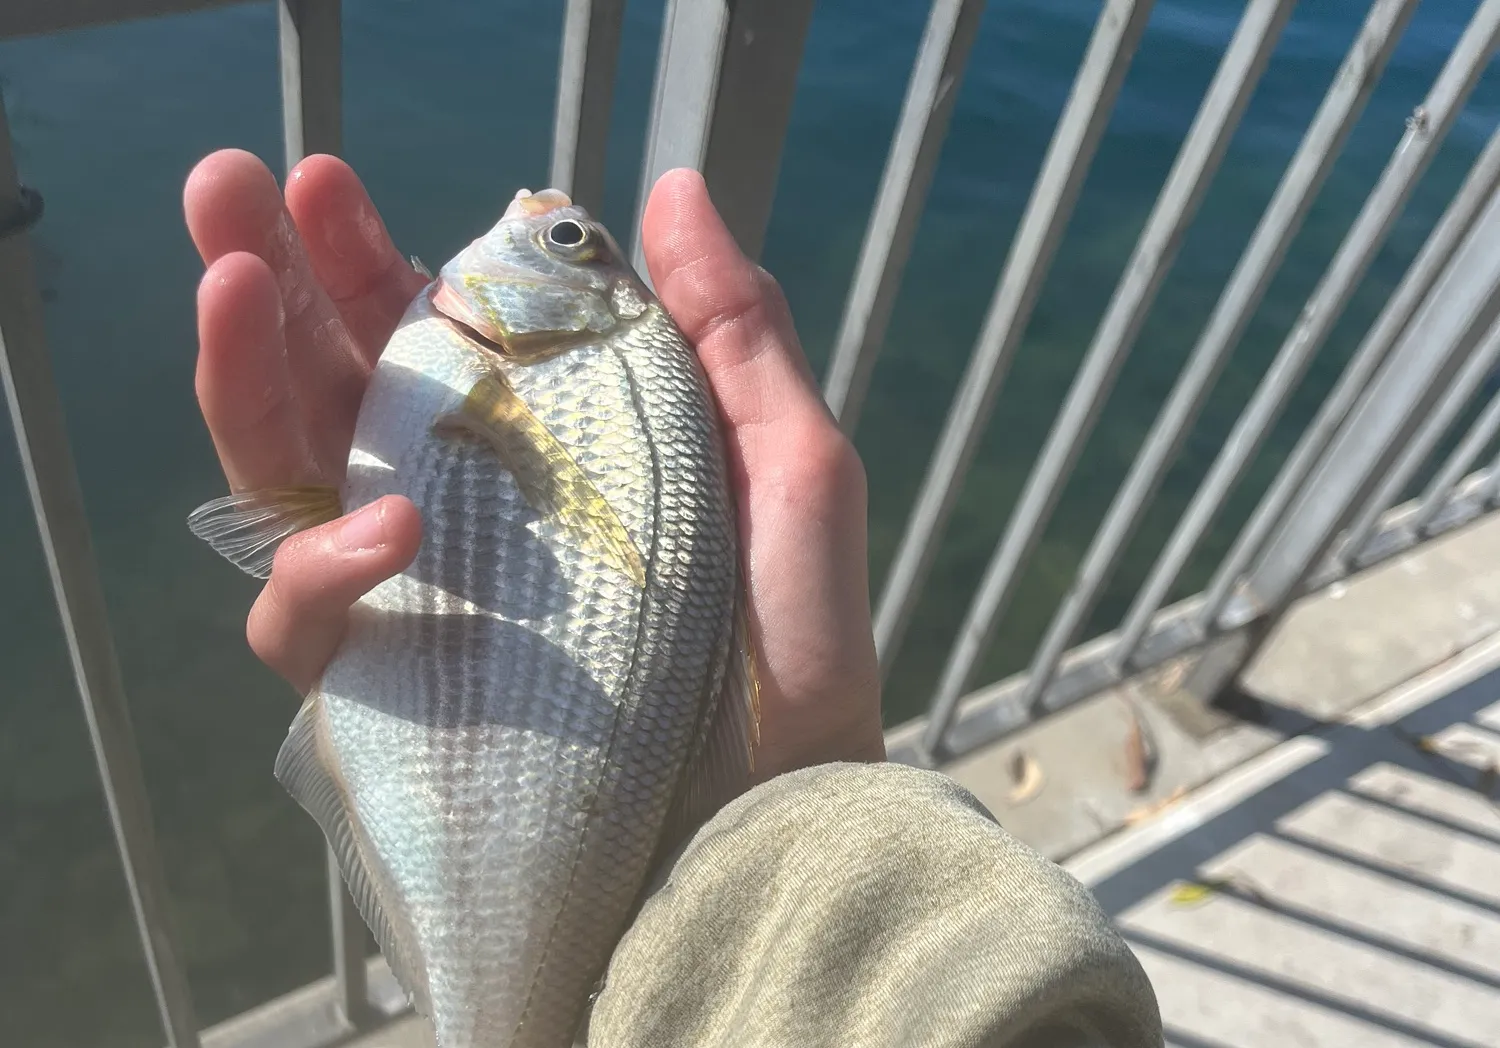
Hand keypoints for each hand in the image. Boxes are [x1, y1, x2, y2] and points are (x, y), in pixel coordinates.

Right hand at [184, 149, 883, 778]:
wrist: (775, 819)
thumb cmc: (795, 650)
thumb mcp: (791, 470)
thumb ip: (732, 333)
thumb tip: (667, 188)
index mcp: (543, 449)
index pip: (429, 339)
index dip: (369, 260)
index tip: (324, 183)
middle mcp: (463, 512)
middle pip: (334, 386)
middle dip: (268, 284)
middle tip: (219, 187)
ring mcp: (418, 600)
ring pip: (288, 478)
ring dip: (245, 379)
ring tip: (232, 285)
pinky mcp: (390, 693)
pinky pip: (309, 620)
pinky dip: (325, 566)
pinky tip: (388, 531)